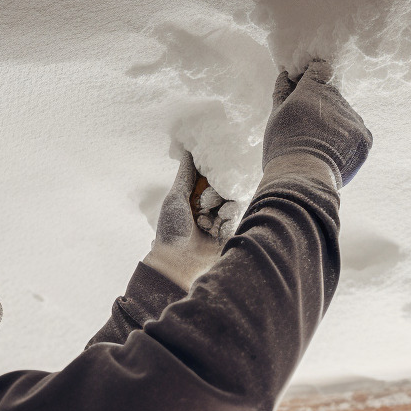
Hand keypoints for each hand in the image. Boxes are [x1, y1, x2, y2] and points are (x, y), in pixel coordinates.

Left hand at [142, 151, 242, 289]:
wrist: (177, 262)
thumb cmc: (172, 229)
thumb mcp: (176, 197)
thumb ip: (186, 173)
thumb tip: (189, 147)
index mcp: (198, 197)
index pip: (213, 176)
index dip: (213, 173)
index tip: (210, 174)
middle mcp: (213, 206)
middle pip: (225, 186)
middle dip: (215, 194)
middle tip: (202, 206)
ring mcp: (223, 220)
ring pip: (234, 200)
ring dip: (220, 209)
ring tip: (204, 222)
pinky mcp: (233, 232)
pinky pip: (238, 215)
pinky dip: (226, 220)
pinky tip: (213, 231)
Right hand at [262, 58, 371, 186]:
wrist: (304, 178)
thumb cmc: (283, 147)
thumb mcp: (276, 116)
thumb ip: (283, 92)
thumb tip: (286, 74)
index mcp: (312, 89)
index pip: (320, 69)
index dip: (313, 78)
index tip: (306, 90)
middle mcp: (337, 98)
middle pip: (332, 95)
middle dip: (322, 107)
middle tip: (308, 129)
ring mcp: (353, 117)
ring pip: (345, 115)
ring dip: (336, 124)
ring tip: (320, 146)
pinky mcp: (365, 137)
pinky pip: (357, 133)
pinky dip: (348, 140)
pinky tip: (333, 153)